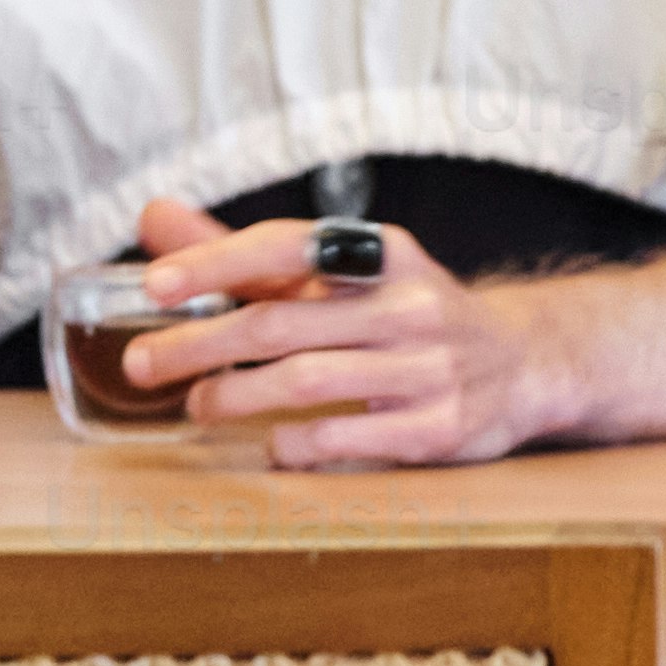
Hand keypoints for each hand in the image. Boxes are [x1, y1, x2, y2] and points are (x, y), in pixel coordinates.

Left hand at [110, 203, 571, 469]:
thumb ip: (246, 256)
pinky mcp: (438, 429)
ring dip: (234, 396)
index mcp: (382, 253)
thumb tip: (153, 220)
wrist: (524, 364)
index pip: (287, 245)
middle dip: (199, 344)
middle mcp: (409, 304)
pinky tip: (268, 444)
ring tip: (195, 405)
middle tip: (141, 365)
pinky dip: (292, 444)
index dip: (216, 263)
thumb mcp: (341, 275)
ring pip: (306, 382)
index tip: (155, 285)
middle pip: (281, 323)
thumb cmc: (406, 315)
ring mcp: (428, 368)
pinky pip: (345, 439)